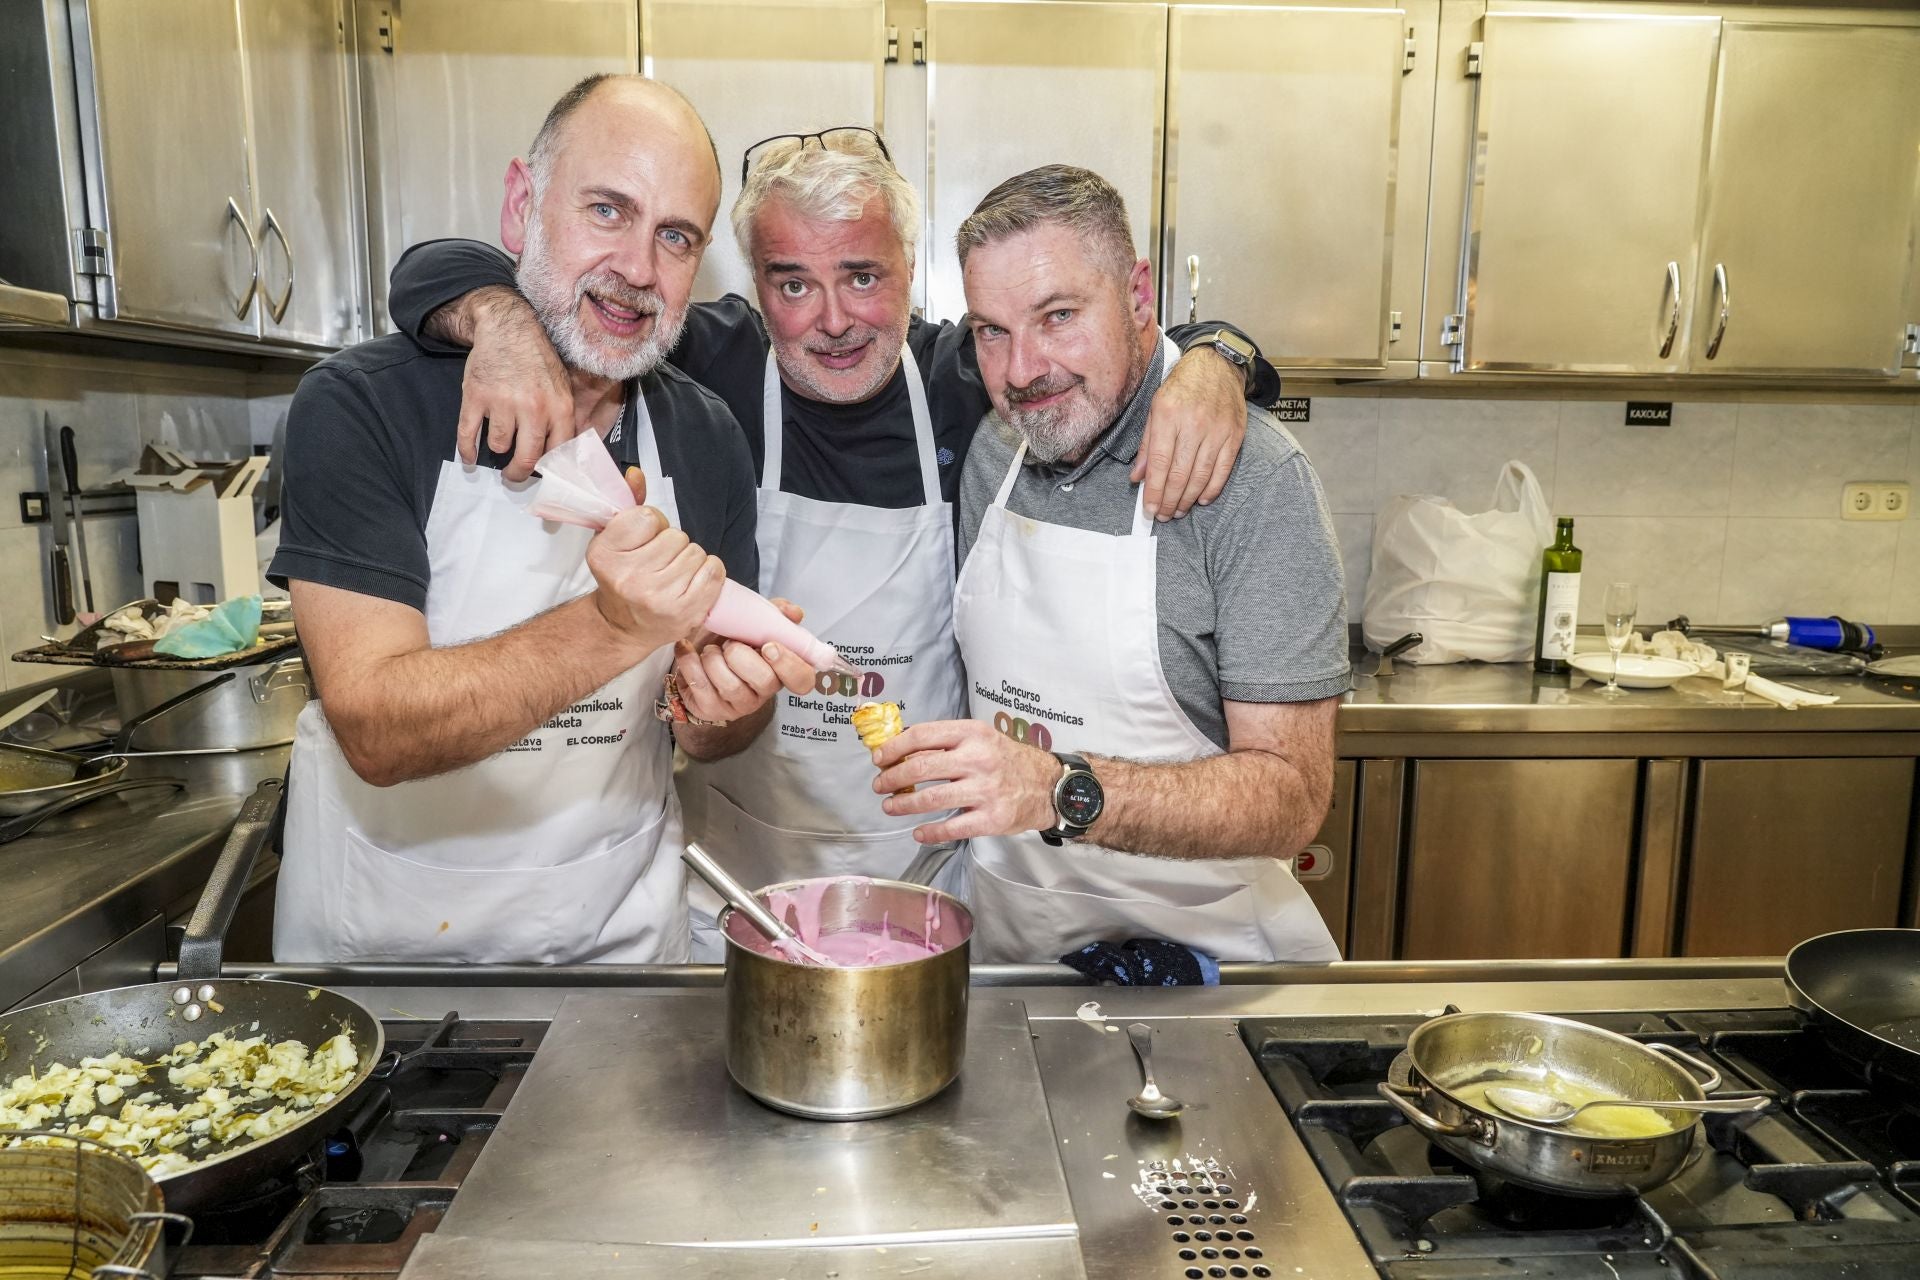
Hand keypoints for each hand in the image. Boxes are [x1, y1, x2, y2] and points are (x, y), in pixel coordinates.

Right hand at [454, 287, 574, 480]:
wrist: (508, 327)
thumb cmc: (538, 359)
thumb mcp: (562, 387)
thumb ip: (562, 419)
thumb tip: (561, 456)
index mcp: (560, 407)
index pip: (557, 452)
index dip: (547, 469)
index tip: (539, 474)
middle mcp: (533, 408)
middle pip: (526, 458)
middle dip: (519, 473)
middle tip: (513, 476)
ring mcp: (503, 402)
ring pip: (498, 446)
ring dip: (497, 448)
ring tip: (498, 443)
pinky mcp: (476, 397)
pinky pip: (468, 435)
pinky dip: (467, 450)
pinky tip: (470, 457)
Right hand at [587, 505, 724, 655]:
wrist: (624, 626)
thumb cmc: (622, 578)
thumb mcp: (614, 540)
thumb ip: (628, 504)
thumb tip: (635, 474)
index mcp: (606, 555)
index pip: (648, 516)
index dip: (653, 524)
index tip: (645, 540)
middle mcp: (629, 578)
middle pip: (676, 536)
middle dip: (673, 544)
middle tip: (659, 562)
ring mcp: (658, 598)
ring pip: (696, 552)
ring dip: (690, 559)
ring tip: (673, 574)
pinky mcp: (685, 612)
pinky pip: (714, 572)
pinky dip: (709, 572)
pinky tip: (692, 581)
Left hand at [671, 599, 817, 720]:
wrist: (691, 652)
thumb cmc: (726, 639)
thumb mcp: (750, 621)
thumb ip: (774, 614)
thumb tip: (795, 613)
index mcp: (780, 669)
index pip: (803, 680)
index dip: (790, 665)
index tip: (769, 646)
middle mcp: (763, 692)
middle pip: (765, 681)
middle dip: (741, 656)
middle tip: (729, 643)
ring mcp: (738, 704)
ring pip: (731, 686)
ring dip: (714, 659)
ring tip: (708, 650)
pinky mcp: (712, 710)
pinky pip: (702, 688)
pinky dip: (690, 662)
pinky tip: (686, 649)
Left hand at [871, 720, 1059, 843]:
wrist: (1047, 786)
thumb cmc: (1006, 761)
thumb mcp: (980, 739)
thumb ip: (946, 742)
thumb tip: (900, 751)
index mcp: (972, 733)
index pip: (922, 735)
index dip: (894, 747)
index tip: (879, 759)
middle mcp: (978, 759)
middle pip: (921, 767)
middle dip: (892, 778)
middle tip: (880, 785)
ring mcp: (985, 790)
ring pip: (931, 798)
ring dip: (903, 805)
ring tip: (890, 807)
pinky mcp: (991, 818)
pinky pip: (952, 828)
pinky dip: (929, 832)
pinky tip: (918, 832)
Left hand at [1133, 345, 1247, 520]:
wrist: (1217, 366)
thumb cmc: (1181, 388)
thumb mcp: (1155, 408)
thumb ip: (1147, 445)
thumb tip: (1138, 478)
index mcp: (1168, 415)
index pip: (1160, 463)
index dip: (1154, 491)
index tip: (1150, 509)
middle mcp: (1193, 423)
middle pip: (1180, 474)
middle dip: (1170, 500)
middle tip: (1164, 515)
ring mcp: (1217, 430)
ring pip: (1201, 476)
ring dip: (1188, 499)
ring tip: (1179, 511)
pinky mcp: (1234, 435)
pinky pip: (1223, 470)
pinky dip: (1212, 489)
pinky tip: (1201, 499)